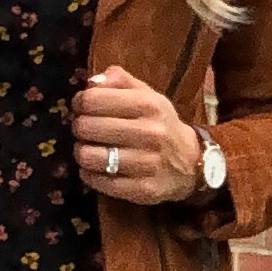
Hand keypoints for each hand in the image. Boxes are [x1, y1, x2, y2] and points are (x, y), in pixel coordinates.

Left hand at [70, 66, 203, 204]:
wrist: (191, 163)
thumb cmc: (160, 125)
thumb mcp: (147, 95)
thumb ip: (120, 81)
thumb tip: (92, 83)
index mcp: (148, 105)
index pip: (93, 100)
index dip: (80, 102)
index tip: (82, 107)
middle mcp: (149, 133)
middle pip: (86, 127)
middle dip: (79, 127)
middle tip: (85, 130)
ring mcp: (146, 164)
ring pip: (88, 156)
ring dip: (82, 152)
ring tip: (89, 149)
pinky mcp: (142, 189)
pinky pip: (98, 181)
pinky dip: (89, 174)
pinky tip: (96, 168)